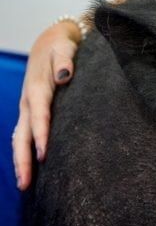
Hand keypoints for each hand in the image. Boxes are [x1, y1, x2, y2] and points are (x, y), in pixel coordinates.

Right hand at [13, 21, 80, 189]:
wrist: (49, 41)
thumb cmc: (61, 45)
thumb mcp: (65, 47)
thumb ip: (65, 60)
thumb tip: (65, 75)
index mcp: (38, 89)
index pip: (39, 116)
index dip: (40, 135)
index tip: (43, 155)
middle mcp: (28, 102)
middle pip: (21, 135)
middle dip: (22, 159)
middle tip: (26, 184)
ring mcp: (27, 108)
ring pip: (19, 138)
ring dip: (21, 160)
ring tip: (25, 184)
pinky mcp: (30, 110)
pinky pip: (24, 134)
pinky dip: (24, 151)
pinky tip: (30, 168)